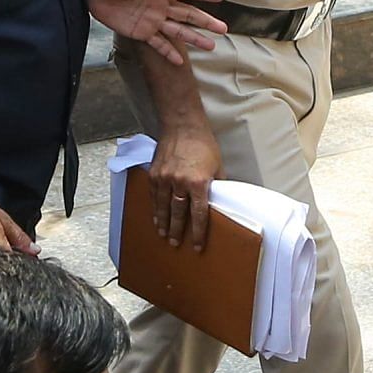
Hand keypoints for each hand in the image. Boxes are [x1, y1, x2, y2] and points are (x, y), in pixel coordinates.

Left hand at [90, 0, 225, 67]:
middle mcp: (160, 7)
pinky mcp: (142, 33)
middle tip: (223, 29)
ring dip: (194, 39)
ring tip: (211, 46)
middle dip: (205, 21)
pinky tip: (181, 62)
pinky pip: (158, 45)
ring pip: (178, 31)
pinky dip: (168, 53)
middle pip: (188, 15)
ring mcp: (153, 21)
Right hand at [148, 123, 219, 249]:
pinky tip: (156, 215)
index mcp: (198, 183)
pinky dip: (154, 207)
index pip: (198, 214)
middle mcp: (179, 182)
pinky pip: (153, 195)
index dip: (198, 233)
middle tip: (175, 243)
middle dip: (177, 231)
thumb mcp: (217, 166)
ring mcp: (164, 178)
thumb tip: (218, 201)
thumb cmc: (203, 144)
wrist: (183, 126)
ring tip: (163, 234)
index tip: (197, 246)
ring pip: (162, 207)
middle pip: (178, 214)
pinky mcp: (154, 173)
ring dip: (163, 222)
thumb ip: (216, 185)